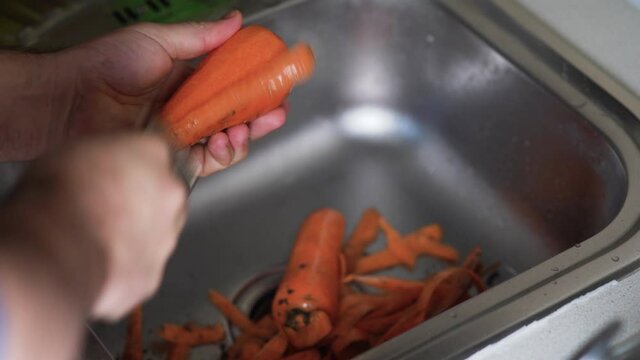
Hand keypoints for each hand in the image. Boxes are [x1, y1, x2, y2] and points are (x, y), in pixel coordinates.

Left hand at [0, 12, 285, 174]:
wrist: (68, 102)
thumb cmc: (104, 66)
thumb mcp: (156, 41)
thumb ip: (200, 37)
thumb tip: (235, 20)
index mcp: (187, 80)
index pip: (232, 86)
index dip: (256, 88)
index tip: (275, 87)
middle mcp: (187, 109)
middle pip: (234, 118)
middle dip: (258, 118)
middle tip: (274, 115)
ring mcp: (179, 135)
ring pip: (224, 143)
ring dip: (241, 138)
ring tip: (242, 130)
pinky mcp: (169, 159)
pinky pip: (204, 163)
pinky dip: (220, 156)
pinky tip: (224, 144)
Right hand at [2, 133, 186, 319]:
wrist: (52, 253)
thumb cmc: (53, 201)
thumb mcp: (71, 150)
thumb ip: (105, 151)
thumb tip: (103, 159)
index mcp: (151, 152)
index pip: (157, 149)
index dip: (136, 160)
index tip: (122, 168)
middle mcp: (169, 191)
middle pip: (166, 191)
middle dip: (144, 197)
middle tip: (108, 205)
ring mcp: (167, 234)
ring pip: (159, 230)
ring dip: (137, 231)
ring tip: (98, 235)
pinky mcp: (154, 271)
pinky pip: (143, 265)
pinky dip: (126, 264)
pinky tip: (100, 260)